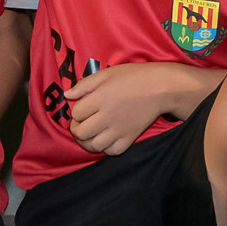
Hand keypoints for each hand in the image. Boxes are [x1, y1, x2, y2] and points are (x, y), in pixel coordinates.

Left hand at [66, 63, 187, 156]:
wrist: (160, 88)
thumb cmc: (133, 77)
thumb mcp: (106, 74)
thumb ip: (84, 84)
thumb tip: (66, 94)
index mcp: (101, 98)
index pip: (76, 113)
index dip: (76, 111)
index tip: (83, 107)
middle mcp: (108, 116)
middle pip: (81, 132)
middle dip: (77, 128)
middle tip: (83, 122)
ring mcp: (119, 129)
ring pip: (94, 145)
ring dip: (88, 141)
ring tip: (92, 133)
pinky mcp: (130, 138)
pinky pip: (112, 151)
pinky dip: (106, 148)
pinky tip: (106, 138)